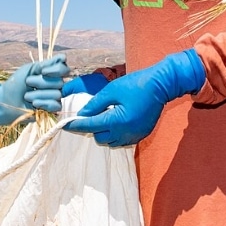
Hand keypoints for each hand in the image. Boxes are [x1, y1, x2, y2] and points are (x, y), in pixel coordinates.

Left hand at [0, 54, 69, 124]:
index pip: (64, 69)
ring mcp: (55, 97)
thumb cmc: (16, 83)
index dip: (56, 70)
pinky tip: (35, 104)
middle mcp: (56, 85)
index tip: (42, 71)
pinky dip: (44, 104)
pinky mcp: (52, 109)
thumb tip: (63, 57)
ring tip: (27, 96)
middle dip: (41, 83)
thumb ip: (47, 63)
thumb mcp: (30, 69)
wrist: (6, 101)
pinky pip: (56, 105)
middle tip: (28, 83)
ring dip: (39, 95)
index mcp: (51, 73)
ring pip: (57, 94)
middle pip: (60, 82)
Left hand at [65, 49, 204, 146]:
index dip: (75, 125)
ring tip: (107, 115)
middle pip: (99, 138)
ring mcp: (134, 136)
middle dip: (92, 128)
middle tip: (92, 113)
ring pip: (110, 141)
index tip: (64, 125)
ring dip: (104, 132)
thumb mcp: (112, 90)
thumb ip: (95, 104)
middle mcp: (125, 133)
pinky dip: (115, 134)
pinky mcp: (140, 136)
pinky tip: (117, 120)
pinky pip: (121, 140)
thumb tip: (82, 113)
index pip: (90, 126)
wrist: (161, 86)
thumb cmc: (136, 84)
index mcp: (116, 121)